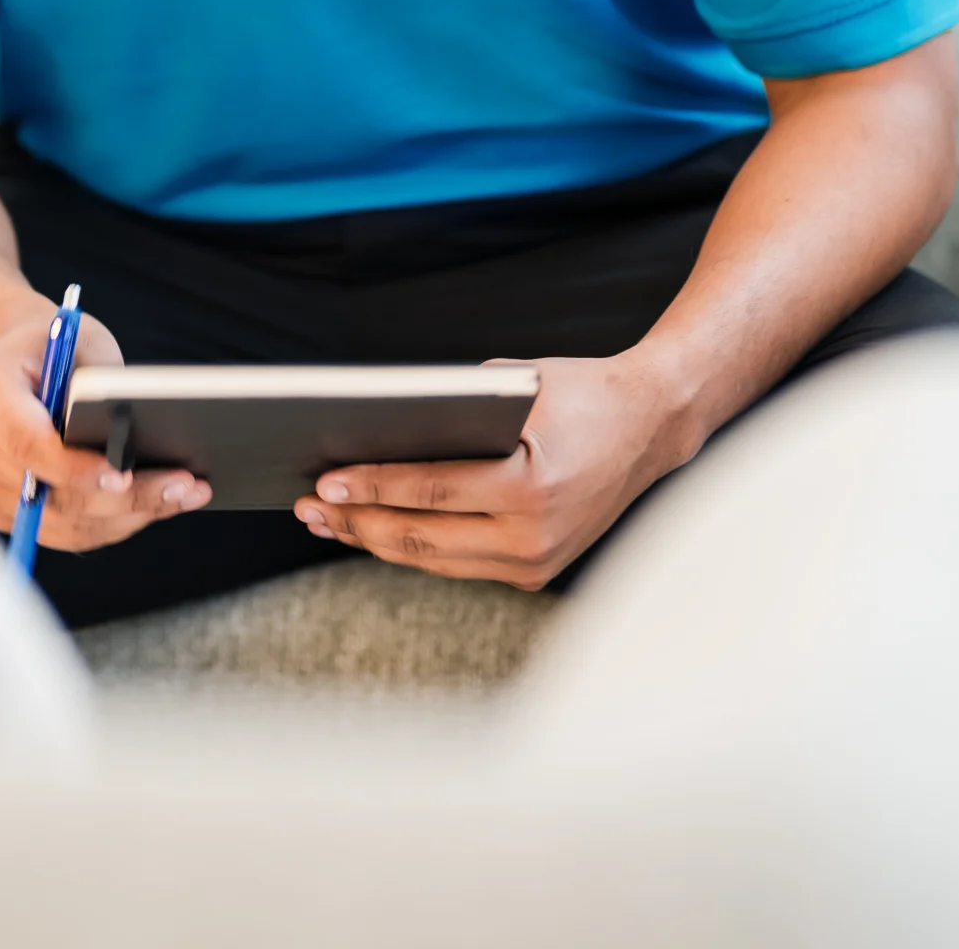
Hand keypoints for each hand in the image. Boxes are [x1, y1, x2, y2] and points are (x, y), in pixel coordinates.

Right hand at [0, 306, 210, 550]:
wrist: (17, 362)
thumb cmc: (54, 345)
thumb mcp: (80, 338)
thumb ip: (99, 382)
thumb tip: (133, 437)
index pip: (26, 444)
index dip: (72, 468)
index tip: (121, 475)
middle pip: (51, 493)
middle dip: (124, 497)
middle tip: (184, 486)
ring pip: (63, 522)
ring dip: (128, 516)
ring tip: (183, 495)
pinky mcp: (2, 511)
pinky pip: (62, 531)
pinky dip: (111, 523)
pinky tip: (153, 506)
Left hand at [291, 355, 694, 588]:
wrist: (651, 426)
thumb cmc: (580, 393)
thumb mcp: (518, 385)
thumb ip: (453, 411)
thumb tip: (374, 431)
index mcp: (532, 488)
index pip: (430, 493)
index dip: (371, 489)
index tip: (324, 483)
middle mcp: (535, 537)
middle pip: (423, 539)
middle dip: (357, 522)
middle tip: (307, 506)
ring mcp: (536, 563)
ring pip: (435, 561)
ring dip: (376, 540)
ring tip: (327, 520)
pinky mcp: (535, 573)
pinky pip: (458, 564)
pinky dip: (413, 548)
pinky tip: (375, 529)